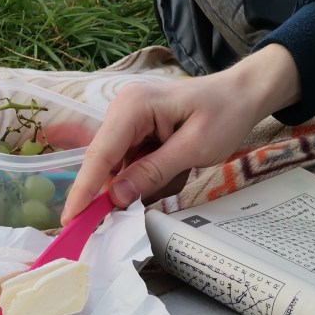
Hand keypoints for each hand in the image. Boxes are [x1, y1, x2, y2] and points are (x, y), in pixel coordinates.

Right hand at [61, 44, 301, 224]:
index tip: (71, 219)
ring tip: (181, 171)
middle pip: (105, 164)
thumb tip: (115, 198)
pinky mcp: (137, 135)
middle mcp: (122, 112)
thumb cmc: (225, 113)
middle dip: (121, 190)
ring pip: (120, 170)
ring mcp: (128, 124)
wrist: (243, 95)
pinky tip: (178, 169)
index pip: (101, 154)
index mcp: (132, 107)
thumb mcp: (193, 147)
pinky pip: (133, 168)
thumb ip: (153, 172)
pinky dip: (152, 179)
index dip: (84, 189)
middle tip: (143, 206)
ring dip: (145, 184)